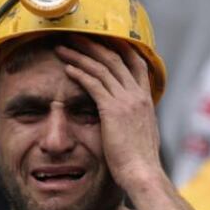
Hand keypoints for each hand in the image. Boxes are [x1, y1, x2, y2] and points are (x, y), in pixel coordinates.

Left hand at [55, 36, 163, 191]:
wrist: (143, 174)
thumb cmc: (140, 162)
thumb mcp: (142, 135)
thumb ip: (136, 122)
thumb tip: (129, 122)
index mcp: (145, 100)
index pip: (136, 63)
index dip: (120, 48)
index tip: (105, 39)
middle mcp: (137, 95)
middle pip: (116, 58)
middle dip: (95, 44)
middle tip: (77, 36)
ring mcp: (126, 101)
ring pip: (101, 67)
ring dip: (81, 54)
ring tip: (64, 46)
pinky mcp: (112, 110)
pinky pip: (93, 84)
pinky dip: (79, 73)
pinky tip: (67, 67)